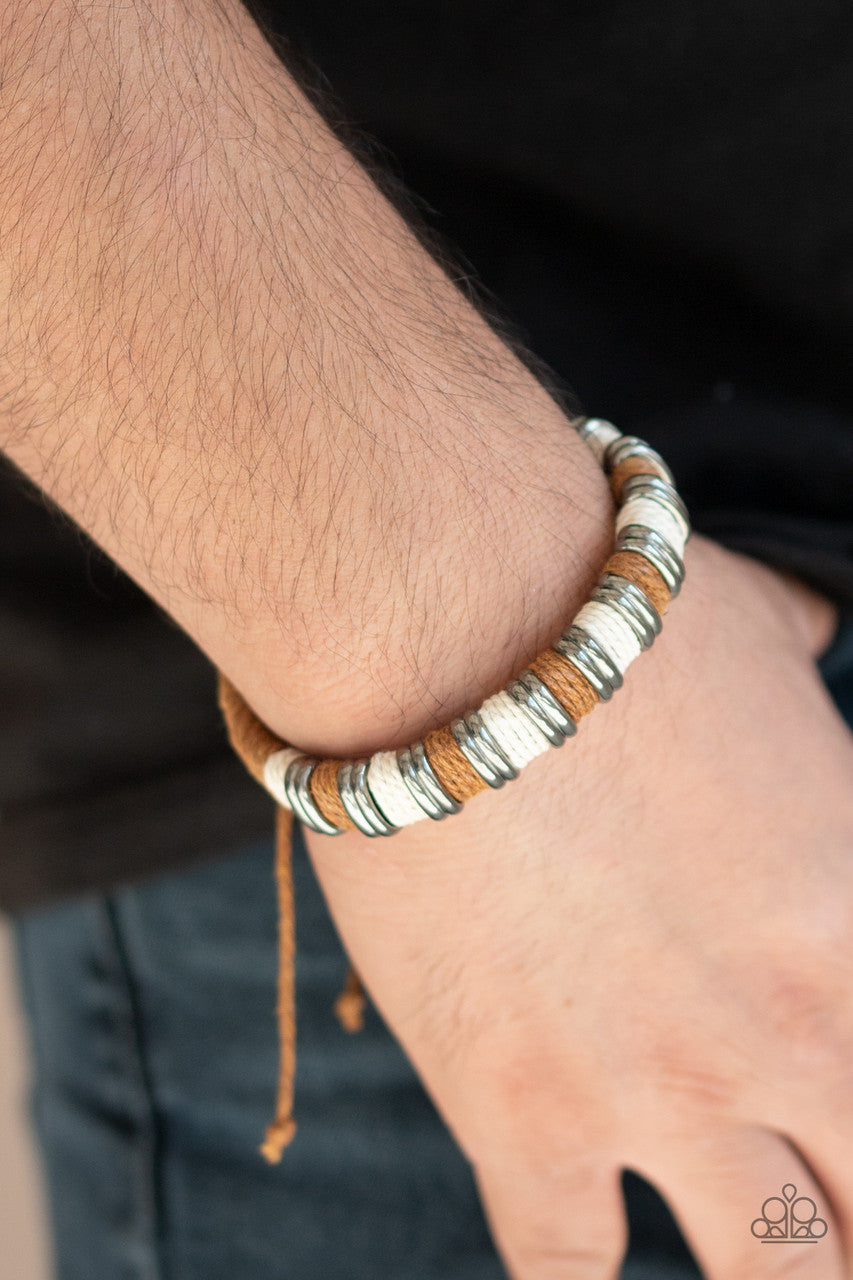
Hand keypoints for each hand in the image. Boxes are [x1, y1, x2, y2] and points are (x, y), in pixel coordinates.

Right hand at [305, 532, 852, 1279]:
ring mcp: (662, 1092)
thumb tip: (814, 630)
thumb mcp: (756, 630)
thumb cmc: (607, 613)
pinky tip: (585, 1255)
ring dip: (767, 1263)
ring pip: (775, 1275)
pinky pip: (565, 1270)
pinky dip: (580, 1279)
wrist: (449, 633)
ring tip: (745, 1238)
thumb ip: (807, 659)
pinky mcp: (521, 1114)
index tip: (840, 1106)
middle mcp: (792, 1030)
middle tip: (819, 1191)